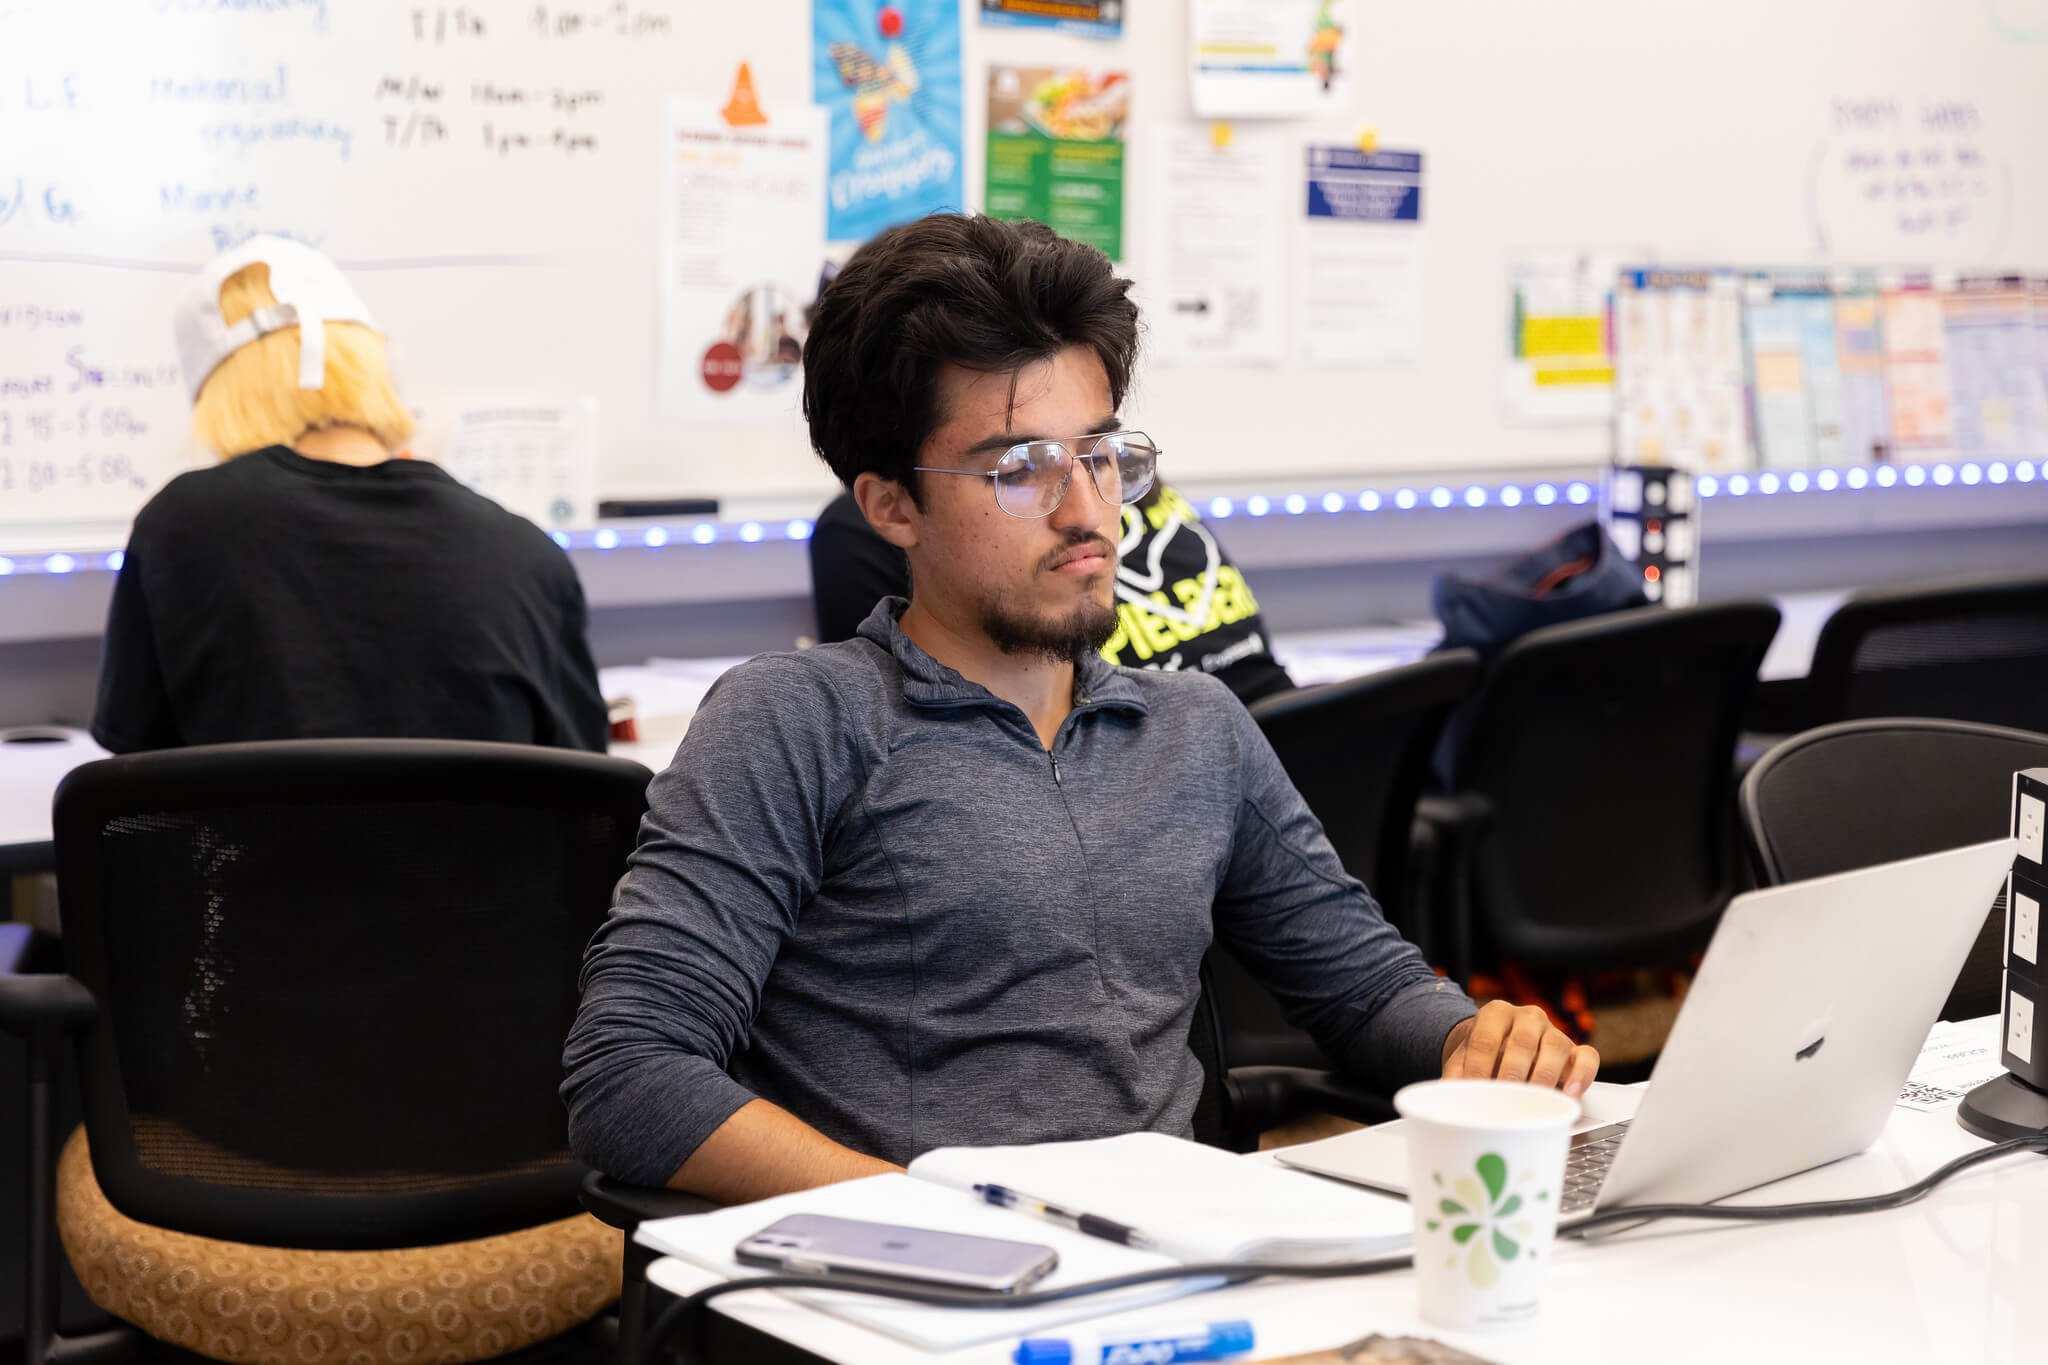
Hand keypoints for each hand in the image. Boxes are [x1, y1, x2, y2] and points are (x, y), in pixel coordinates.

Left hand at [1440, 1001, 1598, 1097]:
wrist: (1502, 1048)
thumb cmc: (1482, 1056)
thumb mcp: (1462, 1061)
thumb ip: (1454, 1077)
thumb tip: (1445, 1097)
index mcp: (1496, 1013)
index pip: (1485, 1039)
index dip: (1478, 1068)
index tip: (1474, 1091)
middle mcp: (1528, 1016)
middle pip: (1521, 1043)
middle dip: (1511, 1075)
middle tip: (1503, 1100)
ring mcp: (1554, 1031)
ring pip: (1555, 1048)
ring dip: (1543, 1078)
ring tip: (1533, 1102)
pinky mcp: (1576, 1050)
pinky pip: (1587, 1058)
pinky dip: (1581, 1076)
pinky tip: (1570, 1094)